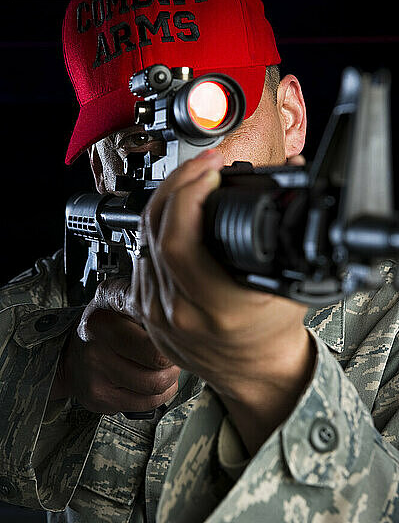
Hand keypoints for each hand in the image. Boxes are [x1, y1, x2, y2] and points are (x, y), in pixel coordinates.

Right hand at [50, 277, 180, 413]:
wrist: (69, 353)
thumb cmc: (101, 323)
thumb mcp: (115, 298)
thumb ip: (139, 297)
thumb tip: (168, 308)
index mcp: (101, 323)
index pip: (152, 342)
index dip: (170, 340)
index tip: (172, 336)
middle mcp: (96, 352)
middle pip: (158, 366)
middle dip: (174, 359)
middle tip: (173, 352)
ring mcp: (97, 380)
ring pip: (156, 387)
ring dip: (170, 377)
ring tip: (165, 366)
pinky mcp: (102, 401)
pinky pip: (147, 404)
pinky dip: (160, 393)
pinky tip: (154, 379)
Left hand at [134, 150, 314, 453]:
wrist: (254, 373)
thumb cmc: (273, 332)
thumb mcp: (291, 283)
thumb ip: (290, 230)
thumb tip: (294, 176)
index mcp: (215, 307)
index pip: (179, 239)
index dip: (189, 192)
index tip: (213, 169)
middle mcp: (178, 311)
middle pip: (156, 231)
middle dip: (178, 184)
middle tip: (203, 165)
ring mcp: (156, 312)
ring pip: (144, 239)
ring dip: (166, 200)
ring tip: (192, 179)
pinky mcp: (146, 309)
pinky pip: (141, 256)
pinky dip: (157, 226)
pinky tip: (174, 210)